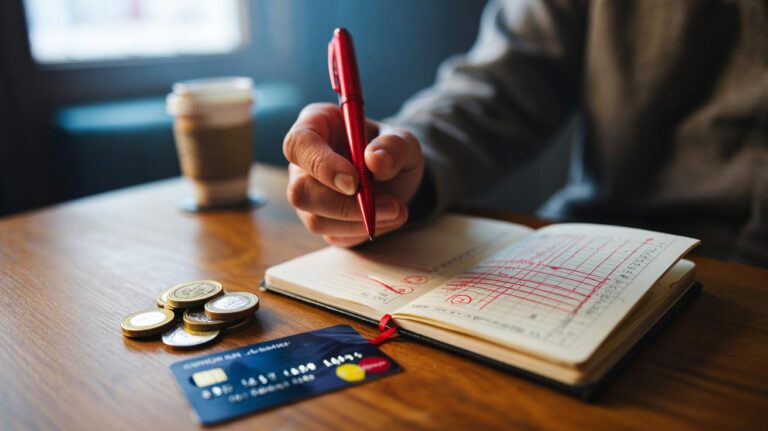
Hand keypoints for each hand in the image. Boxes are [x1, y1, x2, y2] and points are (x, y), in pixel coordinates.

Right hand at [283, 103, 424, 245]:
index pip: (298, 145)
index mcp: (315, 127)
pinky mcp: (321, 220)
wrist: (397, 177)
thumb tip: (375, 160)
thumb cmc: (391, 150)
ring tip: (397, 209)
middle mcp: (303, 163)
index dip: (322, 166)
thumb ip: (394, 145)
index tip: (355, 182)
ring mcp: (308, 195)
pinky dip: (365, 231)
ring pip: (316, 220)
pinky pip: (334, 235)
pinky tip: (387, 218)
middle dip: (344, 205)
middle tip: (388, 205)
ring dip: (360, 222)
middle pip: (300, 192)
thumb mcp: (403, 140)